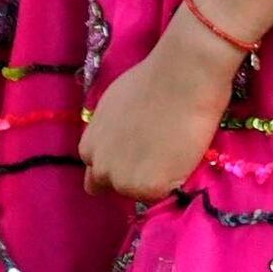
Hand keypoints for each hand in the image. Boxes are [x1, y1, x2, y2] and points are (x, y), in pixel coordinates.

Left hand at [81, 7, 240, 201]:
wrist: (181, 76)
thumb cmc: (152, 80)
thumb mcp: (114, 106)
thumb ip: (110, 132)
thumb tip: (123, 139)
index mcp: (88, 146)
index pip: (97, 173)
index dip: (119, 164)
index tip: (138, 154)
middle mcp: (99, 167)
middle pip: (114, 188)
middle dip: (132, 176)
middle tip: (157, 157)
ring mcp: (122, 180)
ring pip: (139, 193)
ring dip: (153, 181)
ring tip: (174, 153)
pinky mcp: (148, 188)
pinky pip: (163, 195)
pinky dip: (174, 181)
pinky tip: (183, 155)